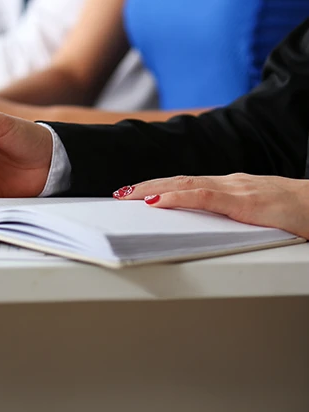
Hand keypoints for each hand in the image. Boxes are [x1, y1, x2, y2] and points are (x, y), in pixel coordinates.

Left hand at [114, 174, 308, 239]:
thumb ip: (232, 217)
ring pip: (187, 185)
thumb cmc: (297, 214)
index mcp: (232, 189)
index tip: (135, 194)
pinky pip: (205, 197)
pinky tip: (159, 201)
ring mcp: (237, 190)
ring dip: (154, 189)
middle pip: (180, 182)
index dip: (159, 187)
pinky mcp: (246, 202)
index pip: (188, 185)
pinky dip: (178, 197)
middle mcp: (231, 184)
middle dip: (147, 187)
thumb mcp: (258, 215)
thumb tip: (204, 229)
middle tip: (120, 194)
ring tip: (129, 196)